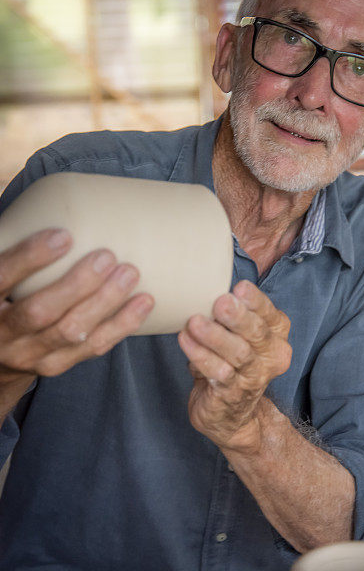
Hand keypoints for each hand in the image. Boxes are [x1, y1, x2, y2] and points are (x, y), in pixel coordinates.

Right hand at [0, 228, 153, 412]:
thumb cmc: (4, 294)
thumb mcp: (1, 273)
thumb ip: (13, 248)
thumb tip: (54, 205)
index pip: (1, 278)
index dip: (30, 258)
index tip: (64, 235)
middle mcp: (3, 334)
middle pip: (40, 312)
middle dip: (77, 284)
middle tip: (107, 256)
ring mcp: (29, 355)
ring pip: (70, 332)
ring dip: (105, 303)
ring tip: (130, 274)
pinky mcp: (55, 365)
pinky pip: (92, 348)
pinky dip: (121, 325)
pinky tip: (143, 303)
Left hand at [178, 280, 291, 451]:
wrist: (232, 416)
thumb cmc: (232, 364)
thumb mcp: (237, 335)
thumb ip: (228, 314)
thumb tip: (200, 284)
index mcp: (275, 335)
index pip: (270, 314)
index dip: (256, 301)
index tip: (239, 287)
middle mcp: (271, 356)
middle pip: (257, 333)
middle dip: (238, 317)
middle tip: (220, 302)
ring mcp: (253, 377)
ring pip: (238, 353)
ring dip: (215, 336)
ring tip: (195, 322)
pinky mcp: (232, 394)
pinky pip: (218, 373)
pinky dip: (200, 356)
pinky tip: (185, 341)